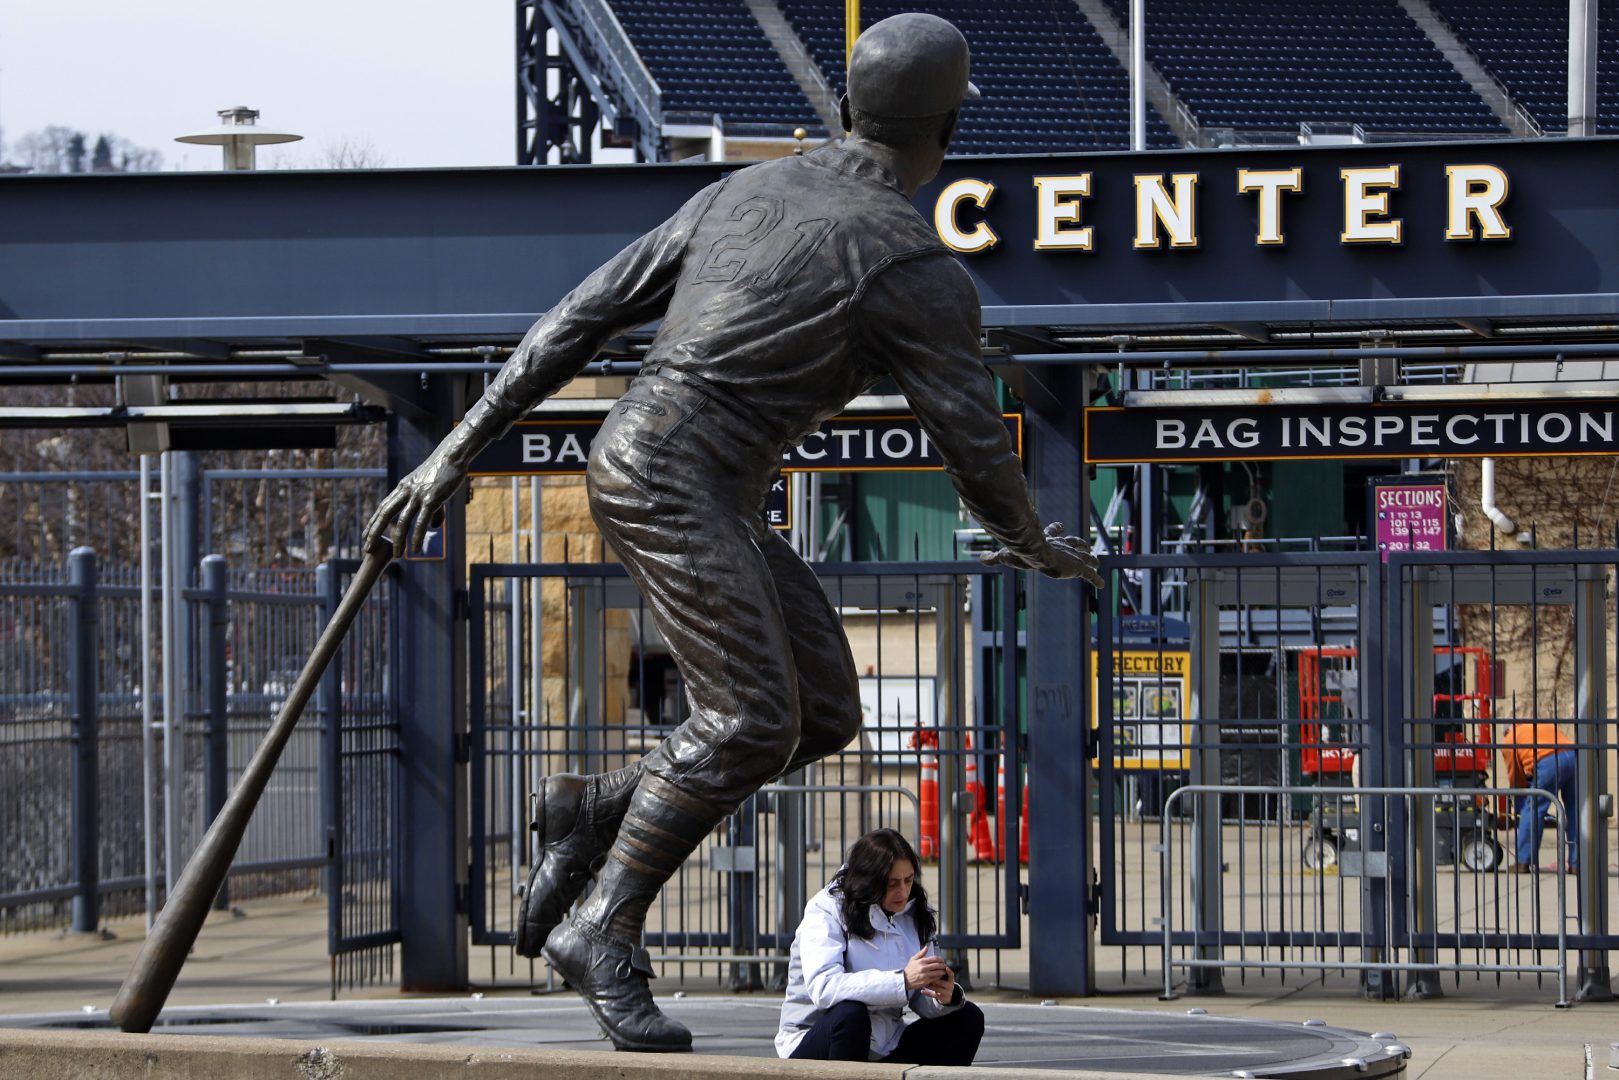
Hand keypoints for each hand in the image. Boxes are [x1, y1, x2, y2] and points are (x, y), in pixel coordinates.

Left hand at [363, 448, 464, 555]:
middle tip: (367, 547)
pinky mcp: (431, 499)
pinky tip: (415, 549)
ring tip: (397, 556)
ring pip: (403, 521)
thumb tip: (432, 527)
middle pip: (386, 514)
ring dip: (398, 540)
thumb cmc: (444, 472)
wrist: (452, 456)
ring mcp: (418, 495)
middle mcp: (406, 491)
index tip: (366, 535)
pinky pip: (421, 521)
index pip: (383, 507)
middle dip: (375, 532)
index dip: (374, 522)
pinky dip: (416, 536)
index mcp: (403, 487)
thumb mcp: (432, 489)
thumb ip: (432, 510)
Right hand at [902, 947, 947, 991]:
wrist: (905, 979)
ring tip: (944, 970)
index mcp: (921, 961)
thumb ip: (921, 953)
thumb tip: (926, 947)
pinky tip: (940, 975)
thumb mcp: (913, 959)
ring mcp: (925, 975)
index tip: (942, 960)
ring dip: (942, 971)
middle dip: (943, 965)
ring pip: (938, 972)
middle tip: (944, 965)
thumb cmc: (910, 969)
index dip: (940, 959)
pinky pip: (935, 978)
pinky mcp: (926, 981)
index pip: (934, 958)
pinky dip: (939, 976)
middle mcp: (924, 968)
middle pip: (938, 965)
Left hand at [920, 960, 955, 1001]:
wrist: (946, 996)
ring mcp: (946, 992)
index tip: (944, 967)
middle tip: (926, 975)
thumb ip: (940, 970)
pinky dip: (927, 993)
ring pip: (937, 988)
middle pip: (941, 981)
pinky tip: (922, 991)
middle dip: (934, 978)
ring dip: (929, 985)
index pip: (951, 974)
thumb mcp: (944, 978)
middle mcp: (950, 986)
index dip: (948, 971)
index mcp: (951, 980)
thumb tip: (934, 960)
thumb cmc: (943, 983)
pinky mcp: (942, 998)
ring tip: (923, 982)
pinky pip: (934, 995)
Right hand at [979, 522, 1103, 587]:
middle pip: (1073, 543)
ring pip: (1085, 557)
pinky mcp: (1078, 567)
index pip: (1052, 533)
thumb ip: (995, 558)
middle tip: (1085, 544)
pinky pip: (1090, 575)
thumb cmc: (1023, 553)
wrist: (1037, 554)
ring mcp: (1071, 557)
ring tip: (1096, 562)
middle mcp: (1062, 547)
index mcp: (1047, 542)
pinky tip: (1102, 585)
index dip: (1055, 529)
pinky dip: (1096, 579)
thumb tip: (981, 560)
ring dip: (1091, 559)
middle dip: (1078, 543)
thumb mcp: (1007, 556)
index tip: (1060, 525)